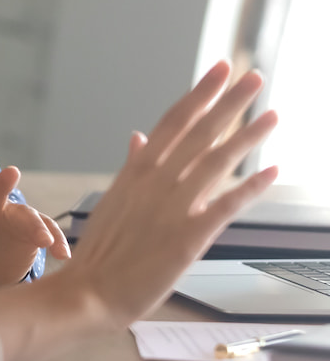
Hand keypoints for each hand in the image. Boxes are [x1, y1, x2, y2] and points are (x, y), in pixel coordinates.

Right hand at [52, 62, 277, 326]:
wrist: (90, 290)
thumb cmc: (102, 251)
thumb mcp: (114, 199)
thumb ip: (132, 166)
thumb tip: (139, 136)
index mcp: (137, 171)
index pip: (173, 121)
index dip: (199, 94)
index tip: (218, 70)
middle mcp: (156, 182)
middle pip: (198, 132)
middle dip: (228, 103)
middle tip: (253, 77)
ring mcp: (172, 208)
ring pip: (215, 162)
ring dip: (246, 137)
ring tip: (271, 115)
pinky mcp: (188, 238)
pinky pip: (225, 207)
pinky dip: (250, 189)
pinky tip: (271, 173)